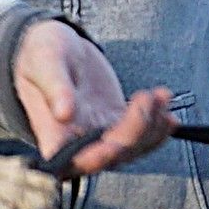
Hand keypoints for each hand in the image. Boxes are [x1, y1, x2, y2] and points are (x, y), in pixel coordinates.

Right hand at [13, 20, 174, 173]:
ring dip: (152, 126)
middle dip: (135, 131)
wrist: (55, 46)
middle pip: (112, 155)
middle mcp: (76, 142)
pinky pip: (143, 135)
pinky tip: (167, 107)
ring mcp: (100, 134)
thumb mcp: (44, 62)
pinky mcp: (117, 123)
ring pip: (132, 148)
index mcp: (53, 134)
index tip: (111, 146)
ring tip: (161, 95)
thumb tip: (64, 114)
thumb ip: (54, 86)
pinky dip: (158, 125)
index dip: (93, 161)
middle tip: (146, 97)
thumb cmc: (40, 54)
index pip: (71, 162)